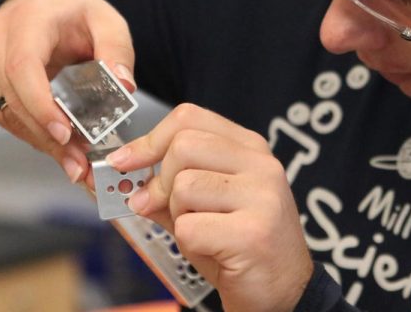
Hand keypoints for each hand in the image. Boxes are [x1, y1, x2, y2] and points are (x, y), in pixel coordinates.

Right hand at [0, 0, 135, 186]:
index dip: (39, 105)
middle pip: (14, 98)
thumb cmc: (75, 13)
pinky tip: (55, 146)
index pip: (21, 67)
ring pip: (6, 114)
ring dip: (40, 141)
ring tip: (75, 162)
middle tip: (80, 164)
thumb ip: (118, 50)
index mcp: (25, 21)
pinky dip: (29, 134)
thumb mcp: (107, 21)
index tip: (64, 134)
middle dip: (47, 136)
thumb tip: (124, 86)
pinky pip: (2, 116)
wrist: (43, 2)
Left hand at [107, 104, 313, 311]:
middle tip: (161, 207)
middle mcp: (261, 165)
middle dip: (160, 182)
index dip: (150, 139)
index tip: (126, 160)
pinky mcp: (252, 233)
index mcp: (250, 149)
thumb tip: (128, 180)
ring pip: (183, 186)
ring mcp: (261, 196)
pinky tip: (212, 250)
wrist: (284, 292)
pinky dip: (187, 243)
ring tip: (203, 233)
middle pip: (182, 146)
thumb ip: (169, 190)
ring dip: (178, 216)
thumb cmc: (244, 249)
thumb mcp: (206, 208)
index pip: (189, 117)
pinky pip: (188, 227)